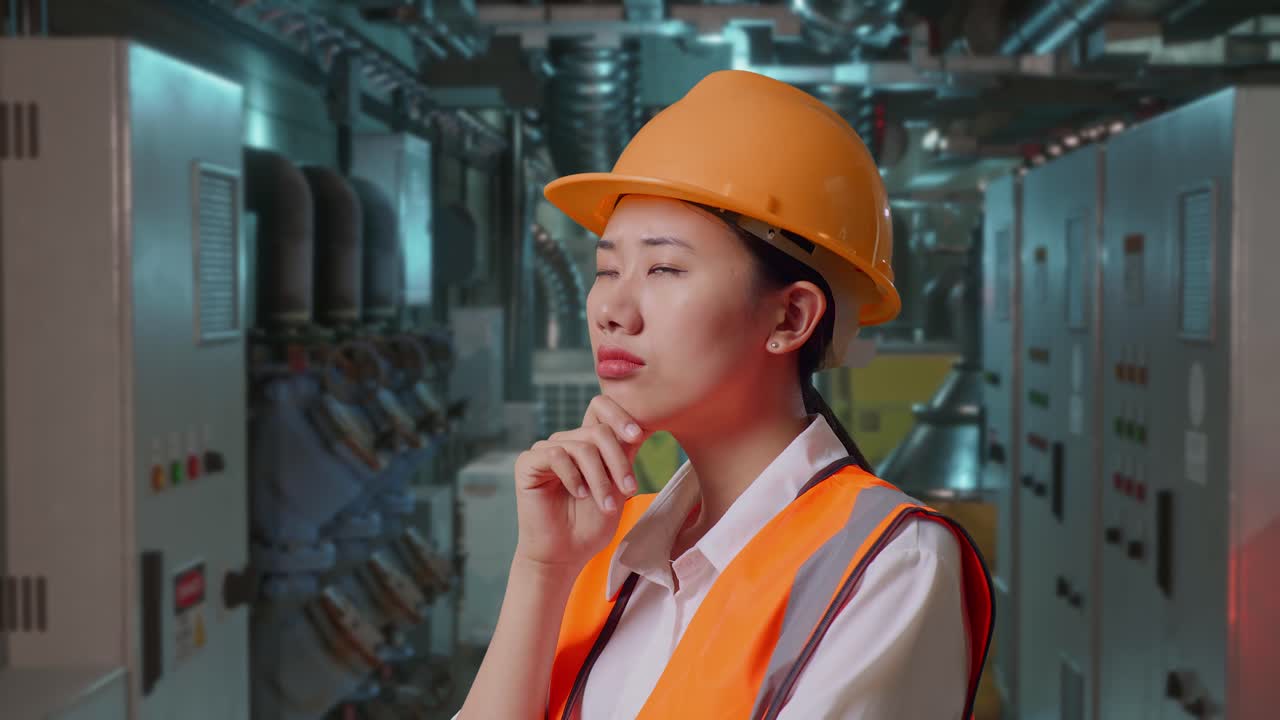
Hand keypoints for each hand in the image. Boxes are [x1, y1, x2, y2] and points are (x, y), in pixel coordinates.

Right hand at [512, 395, 651, 571]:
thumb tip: (640, 426)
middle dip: (618, 462)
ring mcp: (545, 450)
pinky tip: (579, 494)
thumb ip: (624, 455)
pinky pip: (556, 455)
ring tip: (607, 505)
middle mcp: (565, 442)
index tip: (638, 436)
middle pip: (598, 431)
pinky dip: (573, 477)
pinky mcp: (527, 463)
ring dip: (600, 479)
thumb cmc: (591, 524)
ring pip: (582, 447)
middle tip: (629, 490)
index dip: (620, 415)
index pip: (600, 408)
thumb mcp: (617, 486)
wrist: (565, 554)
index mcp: (586, 442)